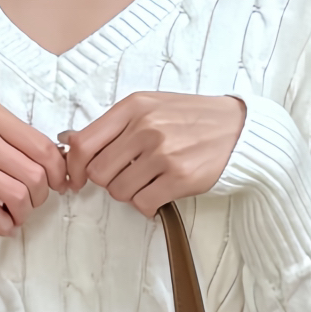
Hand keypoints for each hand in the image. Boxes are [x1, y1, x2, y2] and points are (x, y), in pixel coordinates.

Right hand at [0, 99, 68, 232]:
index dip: (57, 170)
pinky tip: (3, 226)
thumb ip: (1, 129)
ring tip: (18, 214)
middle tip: (36, 201)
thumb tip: (41, 156)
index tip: (58, 182)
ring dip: (25, 212)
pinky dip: (4, 224)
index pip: (42, 145)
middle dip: (43, 194)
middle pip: (35, 173)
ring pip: (17, 194)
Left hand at [62, 92, 246, 216]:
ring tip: (149, 182)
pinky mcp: (180, 177)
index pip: (84, 143)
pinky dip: (147, 206)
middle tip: (127, 176)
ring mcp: (163, 153)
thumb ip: (115, 123)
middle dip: (109, 180)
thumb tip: (71, 142)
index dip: (75, 167)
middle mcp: (146, 127)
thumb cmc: (193, 118)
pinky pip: (143, 203)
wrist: (239, 128)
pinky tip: (158, 195)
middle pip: (99, 172)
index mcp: (134, 107)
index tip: (78, 178)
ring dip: (130, 193)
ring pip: (119, 191)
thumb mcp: (152, 105)